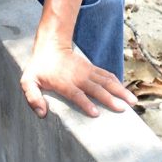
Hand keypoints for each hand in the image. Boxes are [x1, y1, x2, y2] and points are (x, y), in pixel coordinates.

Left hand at [21, 39, 135, 118]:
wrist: (50, 47)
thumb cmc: (38, 69)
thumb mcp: (28, 82)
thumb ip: (32, 97)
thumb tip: (41, 113)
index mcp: (64, 82)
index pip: (76, 94)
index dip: (85, 104)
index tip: (96, 113)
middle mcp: (79, 77)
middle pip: (97, 89)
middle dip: (110, 99)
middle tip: (122, 109)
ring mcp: (88, 72)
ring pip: (107, 82)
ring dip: (120, 91)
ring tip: (133, 102)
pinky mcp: (93, 69)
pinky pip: (108, 76)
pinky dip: (118, 83)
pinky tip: (127, 92)